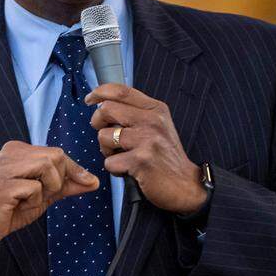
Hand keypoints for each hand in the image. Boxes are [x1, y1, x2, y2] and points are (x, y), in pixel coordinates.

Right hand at [0, 141, 98, 258]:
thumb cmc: (13, 208)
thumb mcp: (45, 194)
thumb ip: (67, 185)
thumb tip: (94, 181)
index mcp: (19, 150)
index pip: (58, 153)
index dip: (74, 170)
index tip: (87, 182)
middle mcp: (10, 152)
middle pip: (56, 157)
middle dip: (58, 180)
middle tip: (42, 195)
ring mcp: (4, 167)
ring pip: (47, 167)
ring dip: (47, 189)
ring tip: (30, 199)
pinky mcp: (2, 185)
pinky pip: (35, 188)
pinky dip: (33, 201)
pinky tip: (17, 205)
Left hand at [85, 84, 206, 215]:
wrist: (185, 184)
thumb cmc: (167, 157)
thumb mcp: (159, 126)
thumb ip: (137, 113)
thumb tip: (105, 105)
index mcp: (156, 109)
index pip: (121, 91)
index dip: (100, 92)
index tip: (90, 99)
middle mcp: (152, 121)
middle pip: (106, 109)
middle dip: (97, 123)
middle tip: (106, 135)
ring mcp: (147, 139)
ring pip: (104, 136)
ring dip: (106, 150)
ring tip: (122, 156)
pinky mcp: (140, 160)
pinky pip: (109, 162)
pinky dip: (115, 169)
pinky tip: (129, 170)